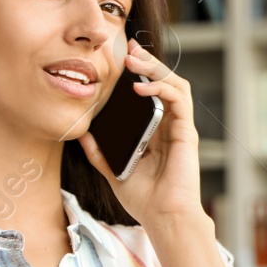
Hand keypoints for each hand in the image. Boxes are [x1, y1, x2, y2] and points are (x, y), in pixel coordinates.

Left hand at [78, 38, 202, 222]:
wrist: (164, 218)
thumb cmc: (145, 200)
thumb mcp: (113, 171)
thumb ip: (100, 153)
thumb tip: (81, 134)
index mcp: (154, 132)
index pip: (150, 93)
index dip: (139, 72)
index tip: (122, 57)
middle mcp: (168, 126)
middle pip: (163, 82)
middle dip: (147, 61)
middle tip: (128, 48)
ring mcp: (178, 127)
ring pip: (175, 84)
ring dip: (156, 68)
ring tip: (135, 60)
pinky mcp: (186, 132)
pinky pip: (180, 99)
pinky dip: (162, 87)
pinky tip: (142, 87)